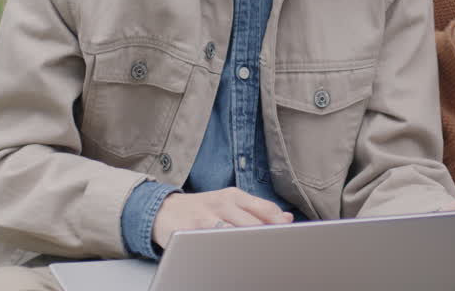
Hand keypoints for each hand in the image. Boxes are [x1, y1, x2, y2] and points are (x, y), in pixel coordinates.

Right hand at [152, 187, 292, 248]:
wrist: (163, 210)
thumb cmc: (201, 208)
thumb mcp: (229, 203)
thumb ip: (256, 210)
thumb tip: (286, 218)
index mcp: (234, 196)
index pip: (265, 208)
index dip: (280, 224)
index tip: (291, 237)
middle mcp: (222, 203)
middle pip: (253, 223)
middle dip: (267, 237)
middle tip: (277, 250)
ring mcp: (206, 217)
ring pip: (235, 233)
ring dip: (249, 245)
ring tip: (260, 256)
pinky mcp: (190, 231)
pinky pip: (212, 243)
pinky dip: (224, 251)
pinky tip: (233, 259)